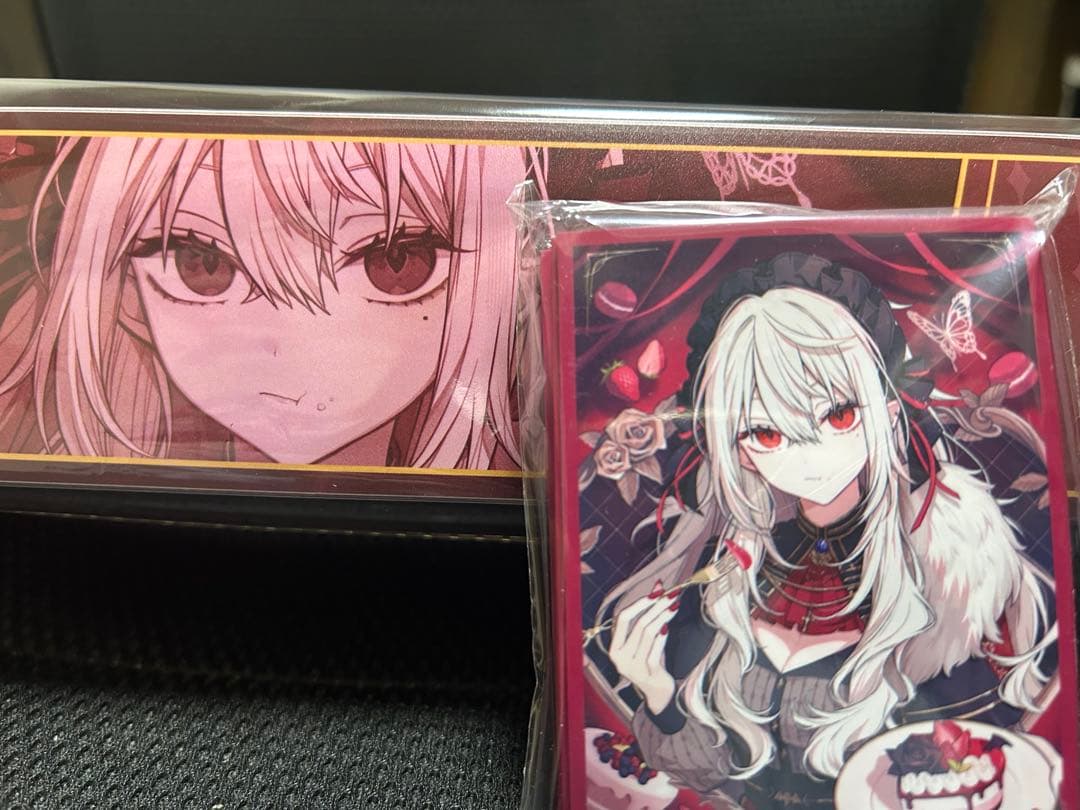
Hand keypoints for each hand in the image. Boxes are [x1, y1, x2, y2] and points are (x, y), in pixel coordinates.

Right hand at [609, 584, 677, 713]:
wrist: (658, 694)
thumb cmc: (650, 661)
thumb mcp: (645, 639)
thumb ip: (648, 614)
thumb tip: (658, 585)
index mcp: (614, 648)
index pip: (623, 619)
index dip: (639, 603)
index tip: (656, 592)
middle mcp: (620, 657)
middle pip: (638, 624)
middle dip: (656, 607)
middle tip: (671, 595)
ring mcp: (633, 667)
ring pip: (648, 634)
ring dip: (663, 617)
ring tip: (674, 607)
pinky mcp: (648, 673)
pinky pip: (655, 648)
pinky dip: (662, 636)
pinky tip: (668, 626)